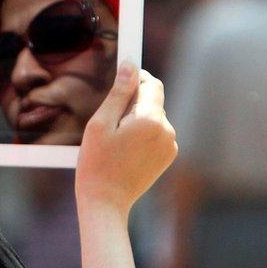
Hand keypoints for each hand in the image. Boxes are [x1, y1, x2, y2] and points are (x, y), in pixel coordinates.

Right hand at [76, 63, 177, 215]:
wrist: (106, 202)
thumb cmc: (96, 163)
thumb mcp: (100, 124)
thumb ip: (118, 93)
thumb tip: (130, 65)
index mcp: (151, 119)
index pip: (151, 84)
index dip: (136, 79)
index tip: (119, 84)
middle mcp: (167, 130)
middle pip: (152, 102)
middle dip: (132, 105)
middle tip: (109, 125)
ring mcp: (170, 145)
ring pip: (154, 118)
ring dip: (137, 121)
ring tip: (116, 142)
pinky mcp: (168, 157)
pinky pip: (156, 134)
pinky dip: (143, 135)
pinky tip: (125, 151)